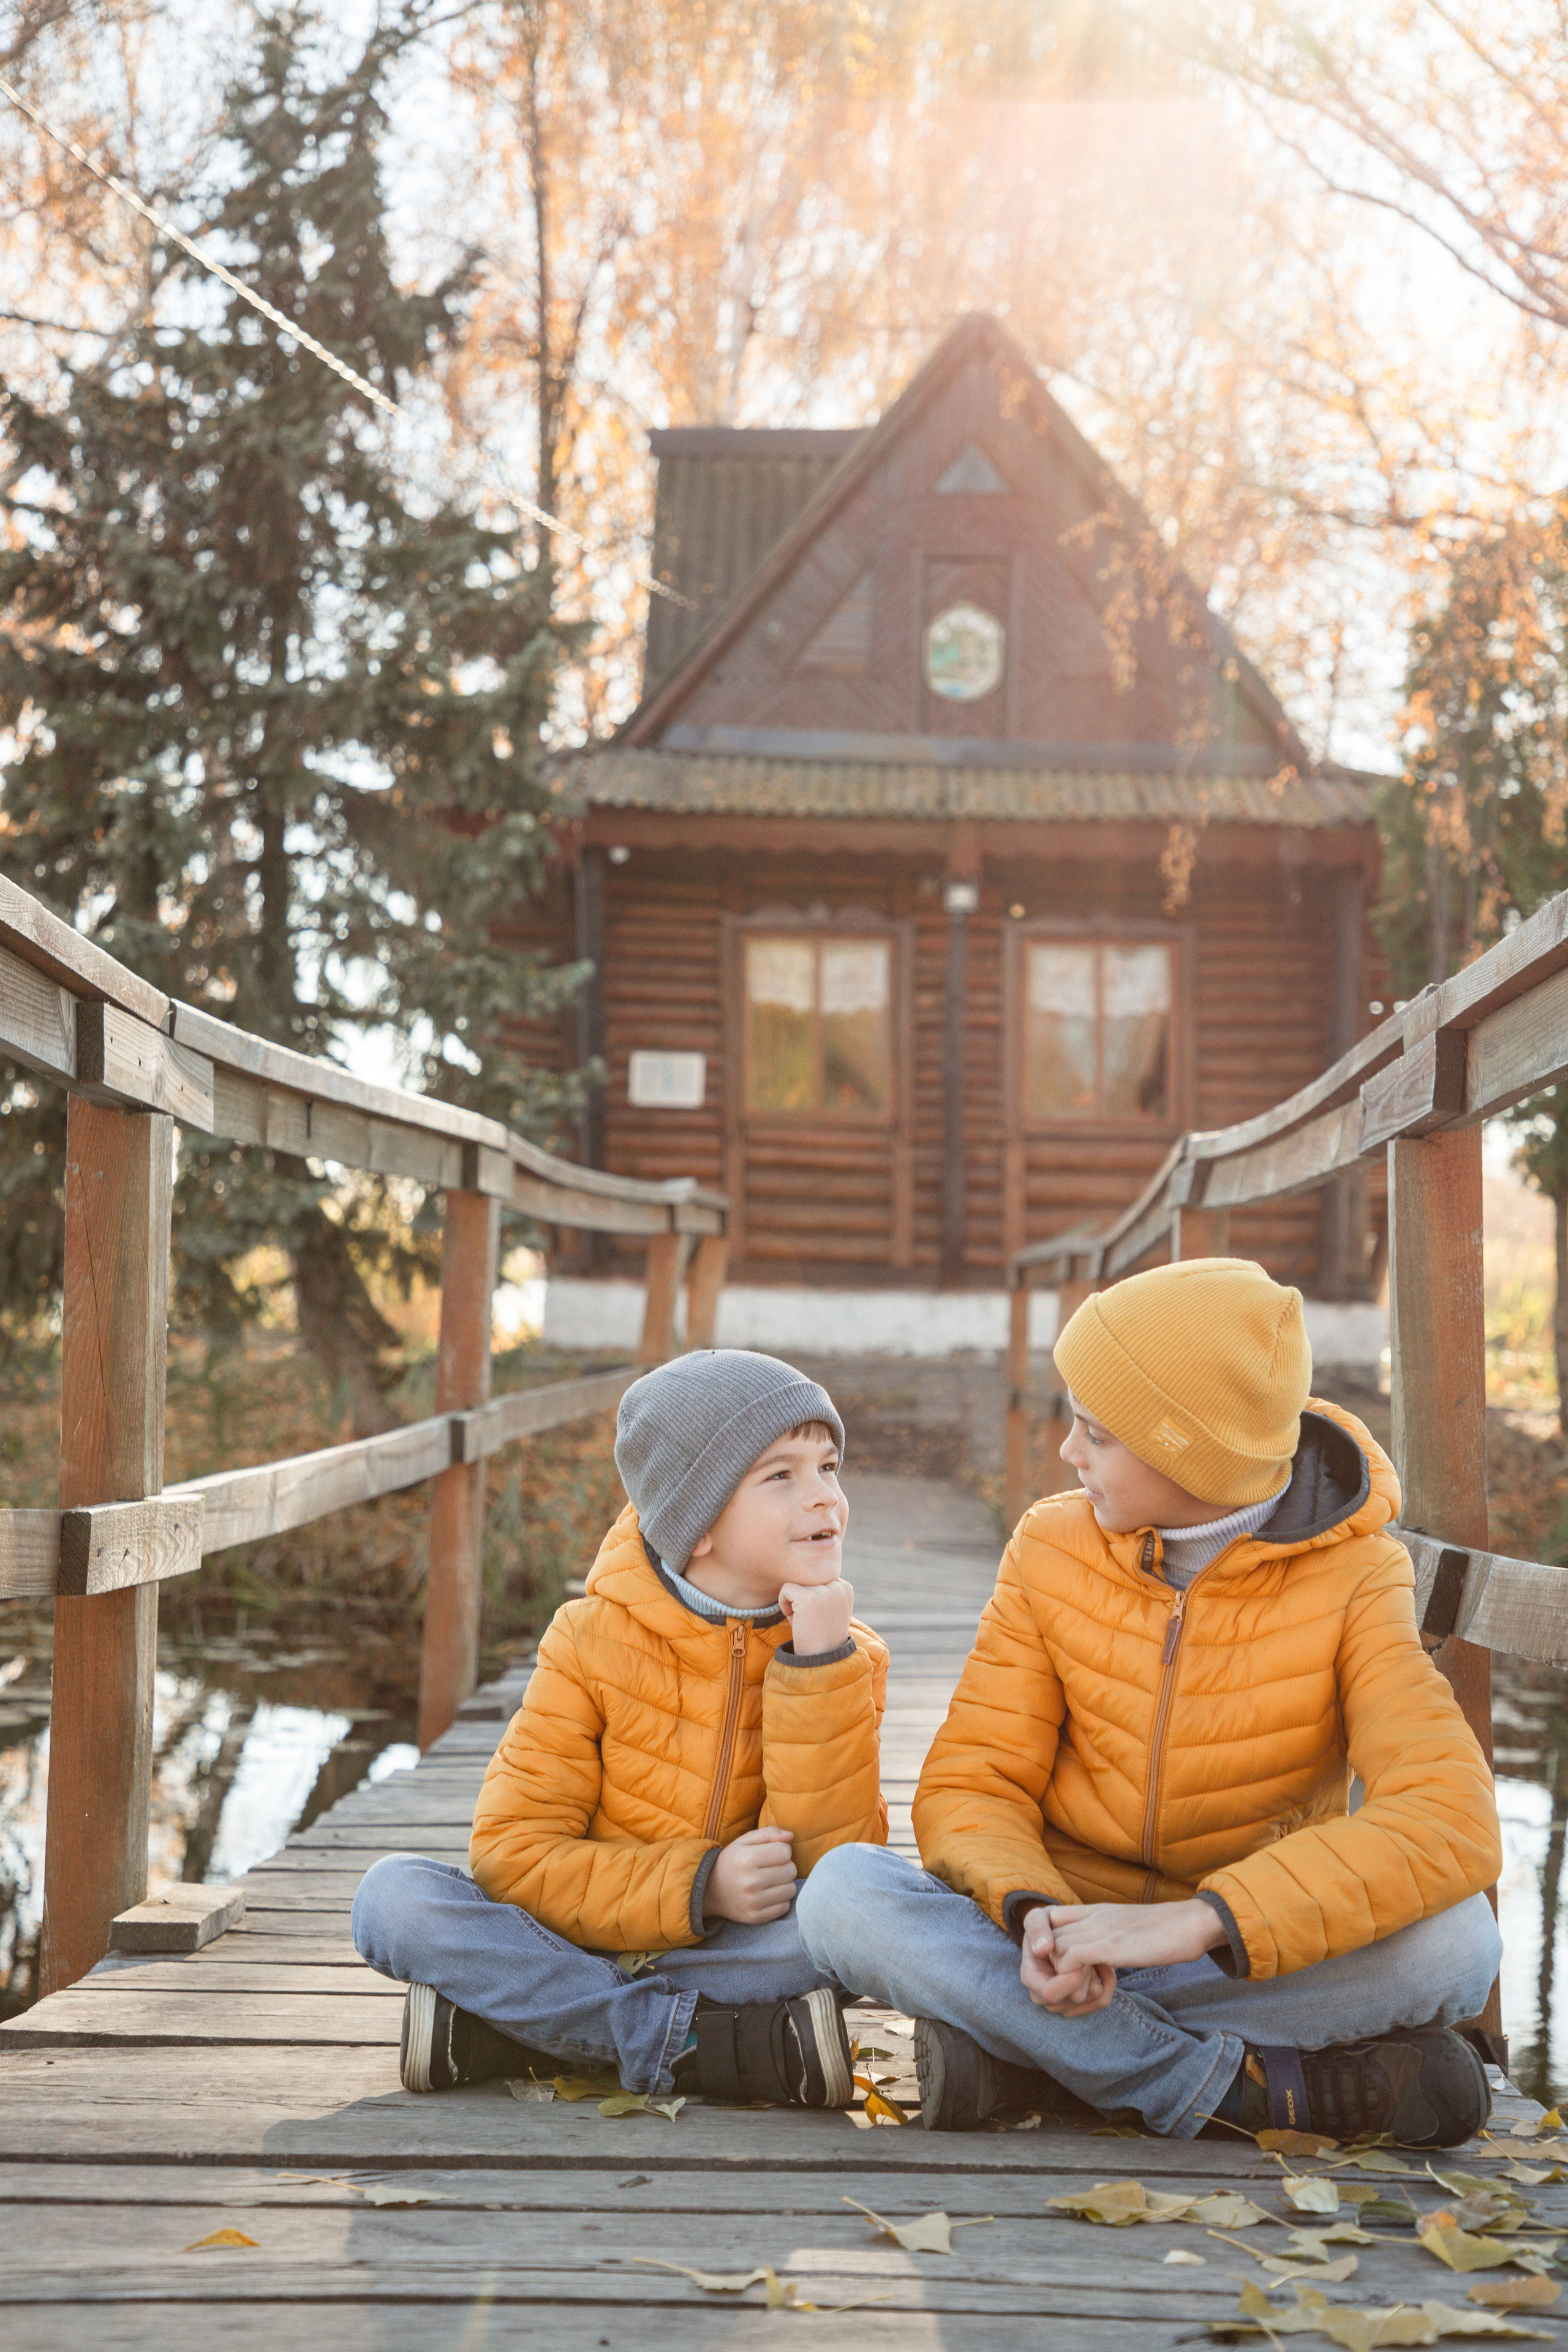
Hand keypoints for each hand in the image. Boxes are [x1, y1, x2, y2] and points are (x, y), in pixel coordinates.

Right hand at [703, 1826, 796, 1923]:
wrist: (710, 1890)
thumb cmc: (732, 1861)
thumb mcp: (744, 1841)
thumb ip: (768, 1833)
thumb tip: (790, 1836)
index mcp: (746, 1859)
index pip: (785, 1852)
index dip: (782, 1850)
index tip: (772, 1853)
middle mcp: (749, 1882)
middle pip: (791, 1870)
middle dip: (785, 1866)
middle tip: (772, 1868)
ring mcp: (753, 1902)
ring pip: (791, 1889)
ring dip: (785, 1883)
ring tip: (771, 1881)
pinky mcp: (756, 1917)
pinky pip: (785, 1907)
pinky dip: (780, 1900)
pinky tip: (768, 1894)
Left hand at [778, 1575, 852, 1656]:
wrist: (821, 1661)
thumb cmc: (820, 1635)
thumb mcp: (828, 1608)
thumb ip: (823, 1589)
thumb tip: (804, 1569)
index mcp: (846, 1588)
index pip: (817, 1578)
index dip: (812, 1596)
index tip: (817, 1616)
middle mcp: (838, 1587)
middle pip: (807, 1579)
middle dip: (802, 1597)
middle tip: (809, 1619)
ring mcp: (824, 1592)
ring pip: (796, 1583)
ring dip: (794, 1601)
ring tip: (804, 1620)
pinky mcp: (808, 1598)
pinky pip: (786, 1589)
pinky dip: (784, 1603)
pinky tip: (793, 1618)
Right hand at [1019, 1908, 1116, 2016]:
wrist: (1062, 1934)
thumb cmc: (1048, 1926)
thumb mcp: (1038, 1917)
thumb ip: (1036, 1928)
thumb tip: (1042, 1949)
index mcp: (1030, 1977)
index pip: (1050, 1992)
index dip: (1069, 1981)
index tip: (1085, 1962)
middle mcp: (1044, 1996)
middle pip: (1074, 1998)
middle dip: (1087, 1976)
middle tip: (1090, 1954)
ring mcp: (1062, 2003)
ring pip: (1090, 2001)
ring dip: (1098, 1977)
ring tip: (1093, 1957)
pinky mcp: (1080, 2005)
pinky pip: (1102, 2001)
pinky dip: (1108, 1983)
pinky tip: (1103, 1965)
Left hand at [1024, 1899, 1225, 2013]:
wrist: (1194, 1922)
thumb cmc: (1166, 1932)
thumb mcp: (1126, 1929)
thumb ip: (1106, 1935)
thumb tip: (1095, 1957)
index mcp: (1095, 1910)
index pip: (1047, 1918)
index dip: (1043, 1944)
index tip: (1057, 1967)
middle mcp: (1092, 1915)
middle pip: (1043, 1937)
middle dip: (1046, 1969)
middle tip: (1066, 1990)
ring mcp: (1100, 1928)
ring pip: (1052, 1949)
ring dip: (1059, 1978)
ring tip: (1082, 1994)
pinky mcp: (1112, 1945)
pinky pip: (1070, 1958)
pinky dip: (1071, 1979)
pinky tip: (1092, 1990)